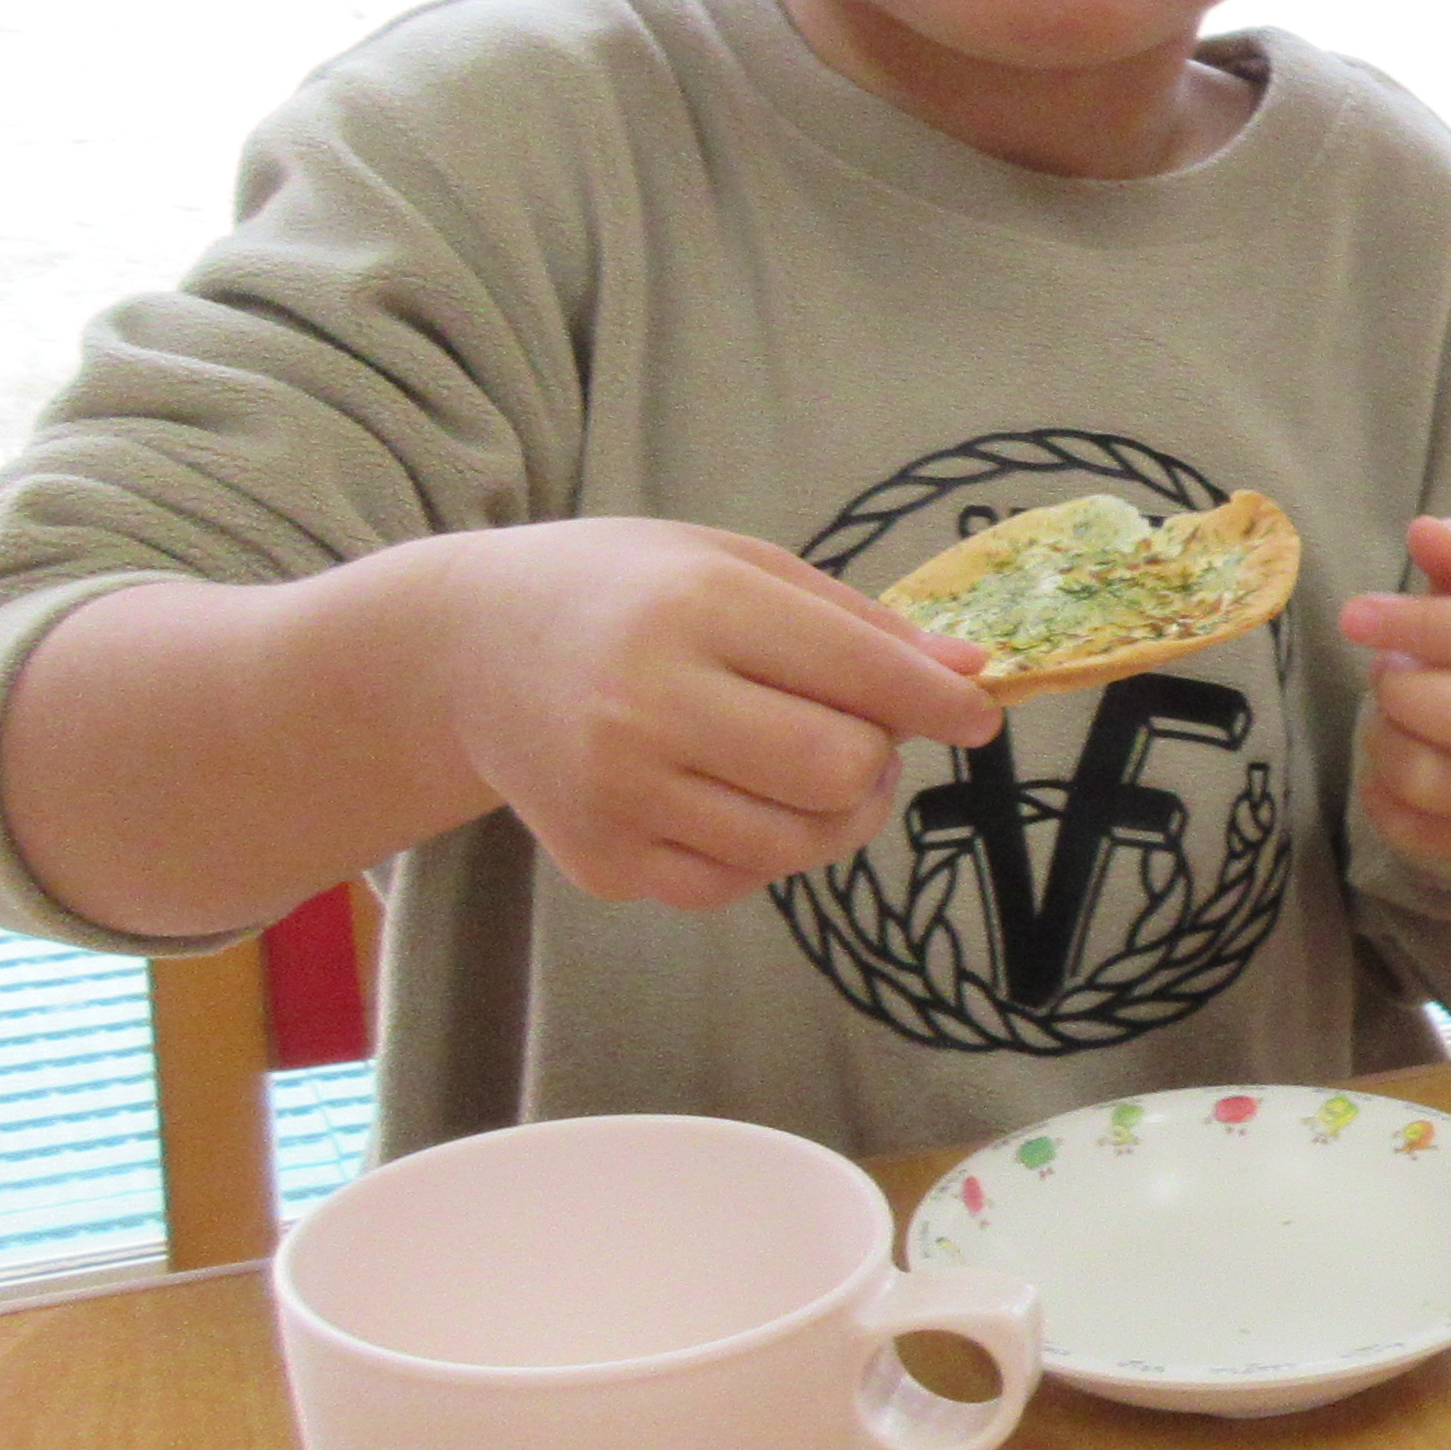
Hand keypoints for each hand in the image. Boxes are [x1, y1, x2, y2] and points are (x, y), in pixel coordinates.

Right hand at [427, 521, 997, 911]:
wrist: (471, 648)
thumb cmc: (626, 593)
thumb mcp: (737, 565)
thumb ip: (858, 624)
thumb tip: (971, 674)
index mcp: (695, 608)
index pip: (858, 672)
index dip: (940, 702)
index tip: (979, 715)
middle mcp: (647, 705)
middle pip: (838, 771)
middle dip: (877, 758)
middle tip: (860, 732)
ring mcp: (616, 794)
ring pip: (797, 845)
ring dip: (833, 813)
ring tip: (802, 763)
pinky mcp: (599, 862)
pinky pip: (733, 884)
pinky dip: (762, 851)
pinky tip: (734, 797)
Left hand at [1334, 516, 1450, 864]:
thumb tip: (1427, 529)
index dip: (1420, 625)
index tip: (1354, 615)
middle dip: (1403, 693)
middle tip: (1386, 673)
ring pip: (1434, 782)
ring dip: (1384, 742)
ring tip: (1389, 716)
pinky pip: (1414, 831)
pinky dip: (1380, 794)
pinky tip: (1390, 761)